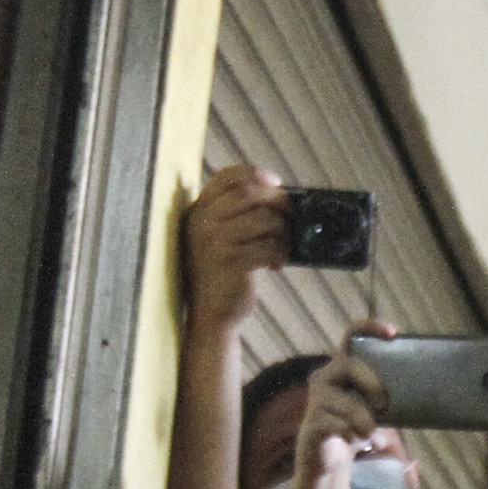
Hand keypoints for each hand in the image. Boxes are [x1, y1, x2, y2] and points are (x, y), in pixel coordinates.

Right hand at [181, 164, 288, 332]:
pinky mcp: (231, 261)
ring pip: (265, 219)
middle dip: (277, 199)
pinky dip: (281, 253)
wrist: (209, 315)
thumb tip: (278, 194)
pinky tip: (276, 264)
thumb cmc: (220, 273)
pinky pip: (270, 245)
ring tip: (281, 246)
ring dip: (282, 231)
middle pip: (250, 192)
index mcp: (198, 211)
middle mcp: (202, 222)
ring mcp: (215, 241)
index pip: (227, 177)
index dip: (255, 173)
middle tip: (290, 213)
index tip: (275, 182)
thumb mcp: (217, 237)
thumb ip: (234, 214)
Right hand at [272, 326, 398, 488]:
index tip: (393, 333)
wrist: (331, 463)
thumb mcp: (377, 408)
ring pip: (344, 401)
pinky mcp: (310, 426)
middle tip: (383, 403)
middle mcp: (325, 379)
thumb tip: (433, 392)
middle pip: (348, 365)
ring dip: (363, 419)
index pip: (351, 336)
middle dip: (371, 383)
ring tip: (368, 432)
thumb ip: (391, 394)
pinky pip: (334, 424)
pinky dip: (349, 433)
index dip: (370, 328)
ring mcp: (315, 403)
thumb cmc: (356, 429)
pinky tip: (353, 442)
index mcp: (343, 369)